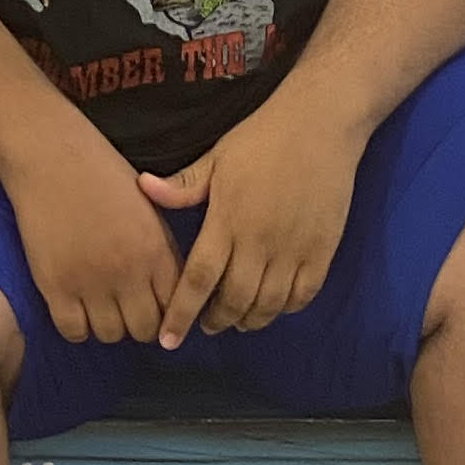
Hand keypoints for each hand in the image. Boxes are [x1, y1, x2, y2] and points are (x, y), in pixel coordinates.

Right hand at [4, 111, 185, 347]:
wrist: (50, 155)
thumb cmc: (100, 172)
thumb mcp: (148, 206)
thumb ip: (162, 250)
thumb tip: (170, 290)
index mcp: (155, 249)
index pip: (175, 307)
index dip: (168, 313)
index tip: (156, 309)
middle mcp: (127, 271)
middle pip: (145, 330)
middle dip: (140, 323)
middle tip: (127, 308)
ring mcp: (89, 281)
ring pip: (110, 335)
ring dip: (108, 324)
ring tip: (100, 304)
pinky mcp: (54, 286)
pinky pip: (73, 331)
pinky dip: (77, 325)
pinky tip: (76, 306)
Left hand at [139, 96, 362, 347]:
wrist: (320, 124)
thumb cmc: (263, 138)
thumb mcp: (217, 157)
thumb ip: (183, 185)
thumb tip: (141, 187)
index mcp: (227, 220)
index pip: (198, 280)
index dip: (181, 314)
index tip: (167, 340)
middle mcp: (259, 241)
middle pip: (233, 300)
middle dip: (216, 320)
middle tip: (207, 325)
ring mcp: (293, 248)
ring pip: (267, 304)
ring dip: (249, 320)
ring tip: (237, 320)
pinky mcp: (322, 249)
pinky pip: (302, 295)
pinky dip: (285, 308)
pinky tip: (273, 305)